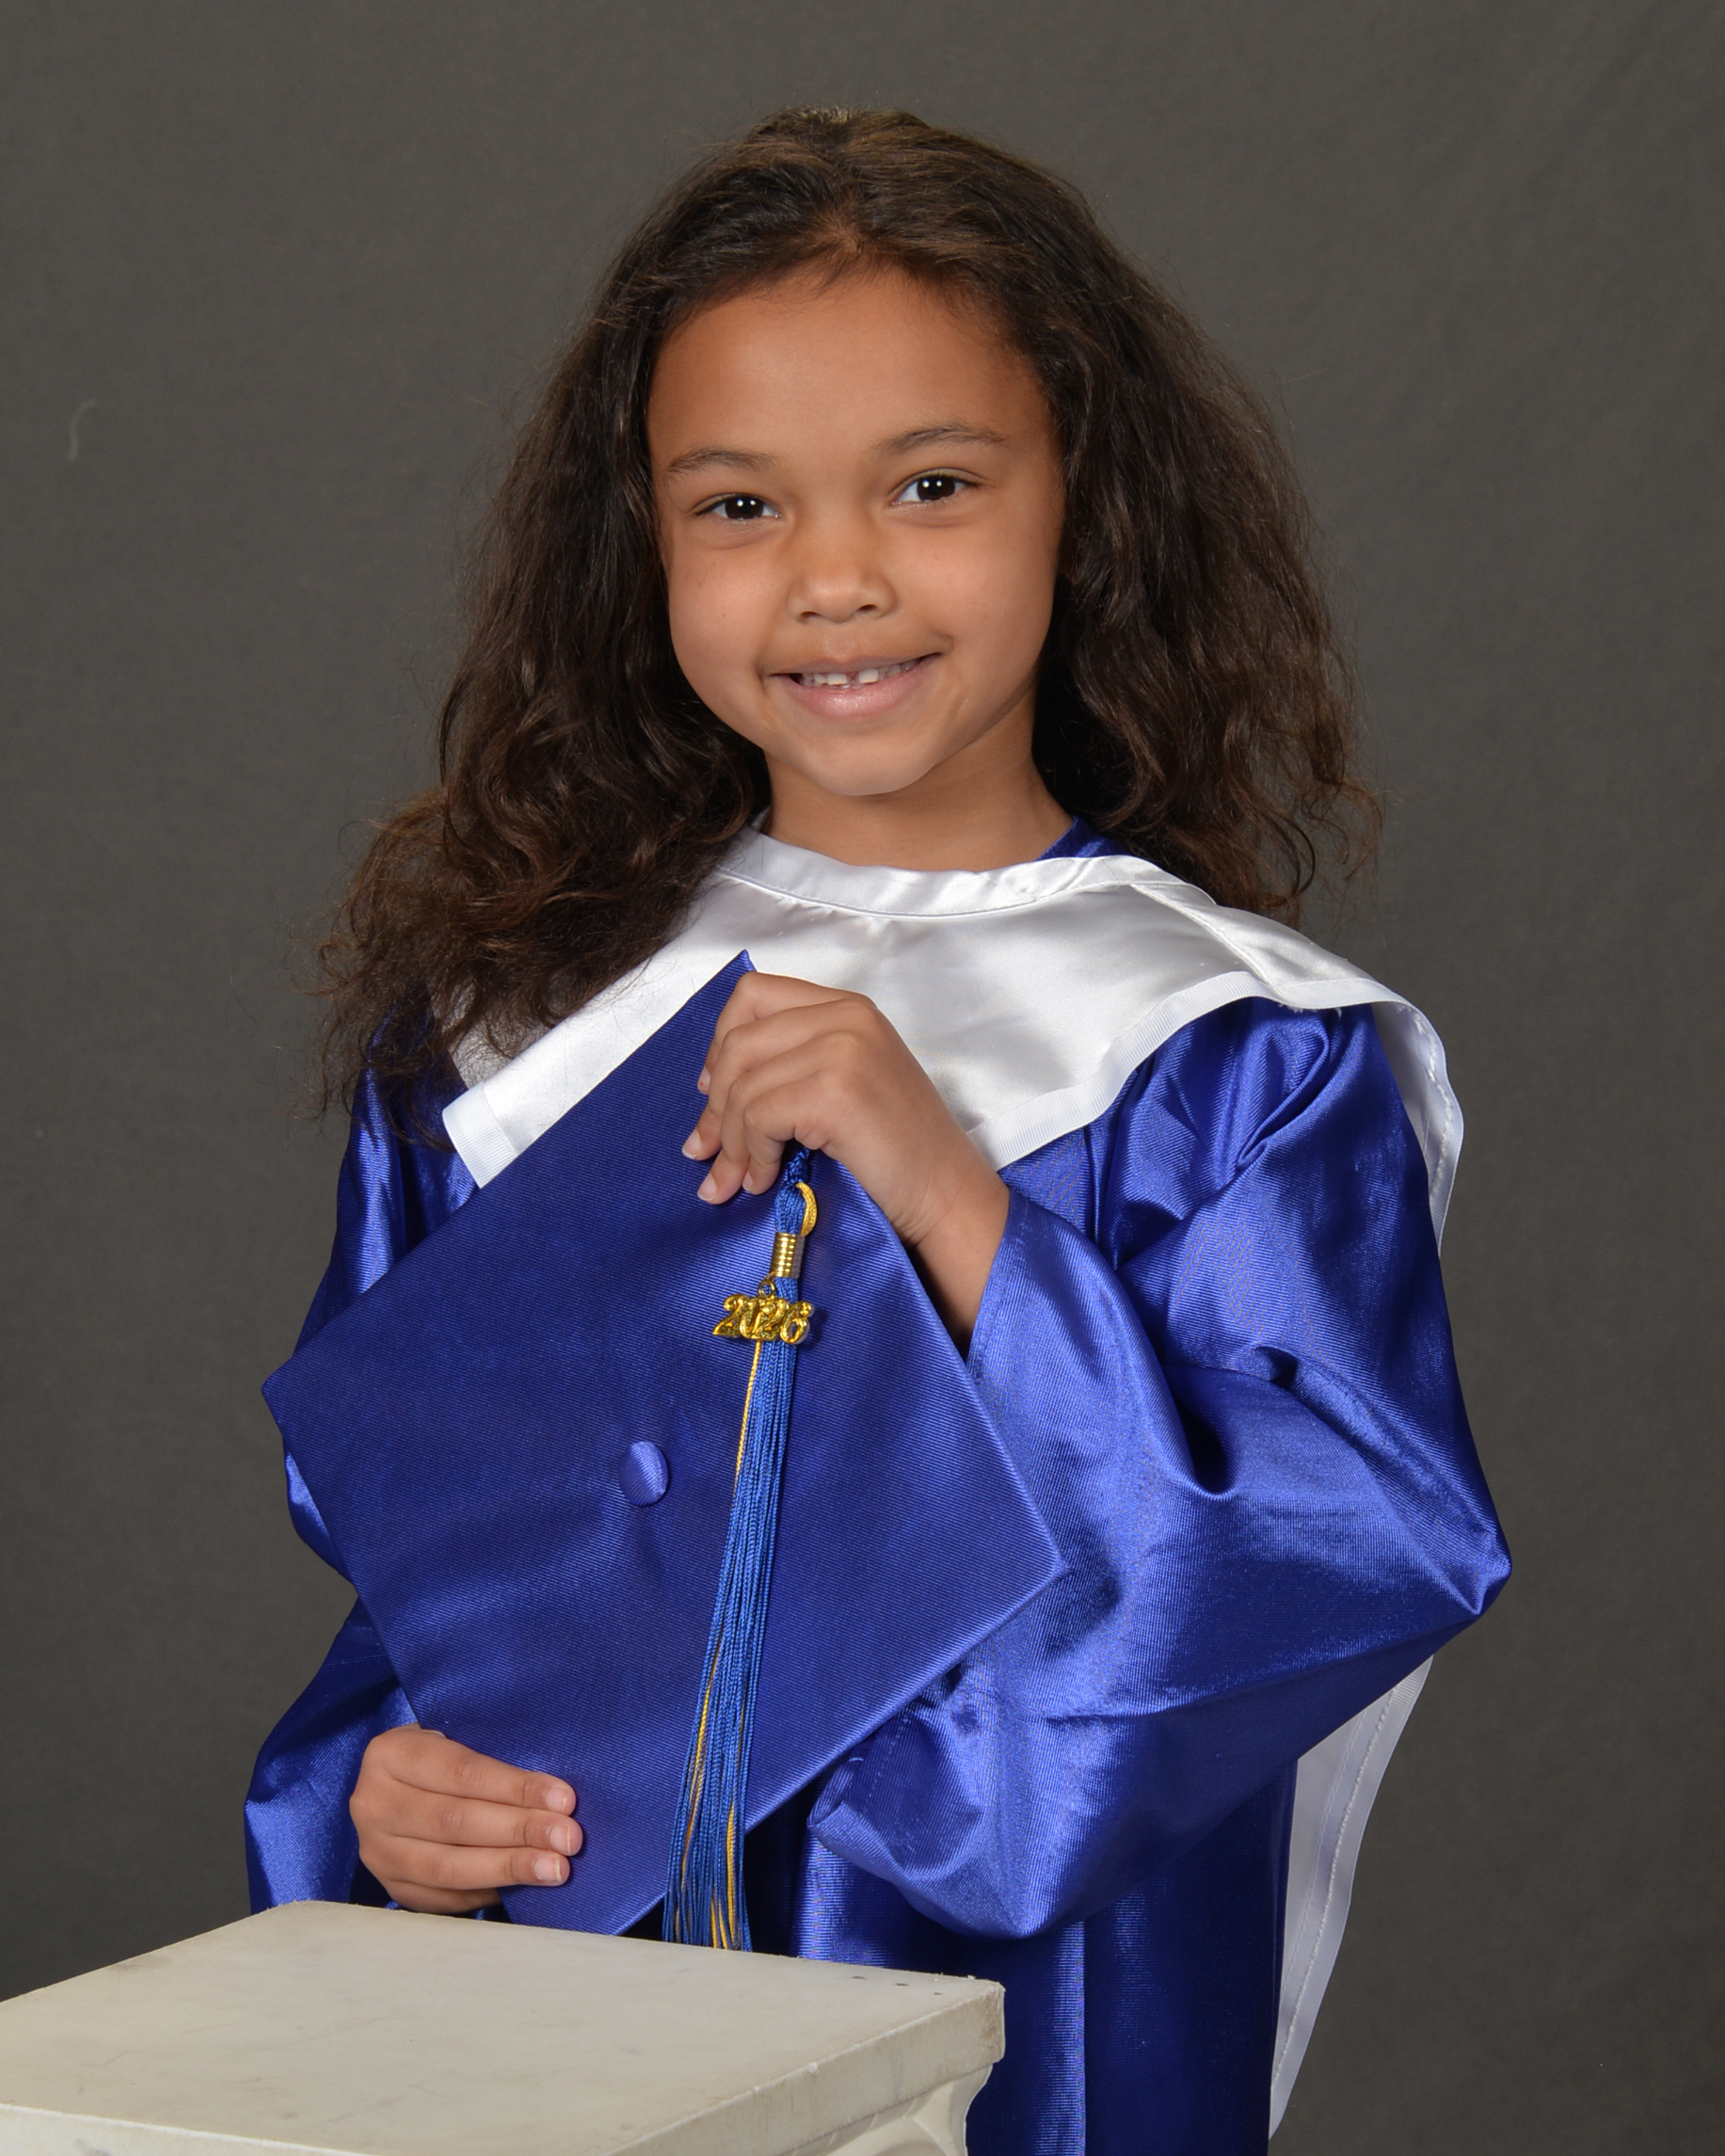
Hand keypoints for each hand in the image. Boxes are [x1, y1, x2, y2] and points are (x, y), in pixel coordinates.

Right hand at [350, 1725, 580, 1913]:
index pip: (461, 1773)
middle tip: (568, 1839)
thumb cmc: (444, 1754)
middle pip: (456, 1823)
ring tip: (555, 1869)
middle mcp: (373, 1804)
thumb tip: (555, 1795)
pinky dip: (487, 1892)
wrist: (398, 1783)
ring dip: (508, 1868)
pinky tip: (523, 1888)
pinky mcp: (391, 1887)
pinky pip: (443, 1898)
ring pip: (448, 1867)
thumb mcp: (457, 1736)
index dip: (515, 1788)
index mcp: (390, 1753)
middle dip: (519, 1831)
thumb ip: (492, 1756)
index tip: (565, 1799)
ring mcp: (377, 1851)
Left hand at [683, 972, 1008, 1336]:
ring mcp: (842, 1049)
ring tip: (733, 1181)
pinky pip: (758, 1116)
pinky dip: (751, 1154)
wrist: (948, 1194)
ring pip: (742, 1086)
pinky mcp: (834, 1091)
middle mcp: (846, 1016)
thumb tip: (711, 1090)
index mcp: (848, 1007)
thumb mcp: (847, 1083)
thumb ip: (794, 1065)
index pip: (755, 996)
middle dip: (714, 1105)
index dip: (720, 1042)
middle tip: (705, 1153)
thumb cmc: (900, 1153)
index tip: (711, 1091)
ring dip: (729, 1142)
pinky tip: (763, 1180)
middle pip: (738, 1042)